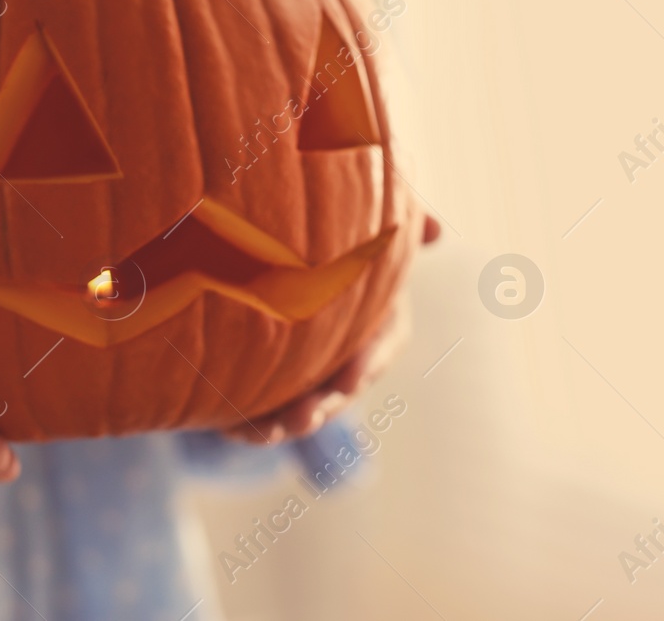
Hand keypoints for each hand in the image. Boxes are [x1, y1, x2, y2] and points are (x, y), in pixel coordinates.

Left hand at [222, 214, 440, 444]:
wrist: (288, 261)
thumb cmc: (338, 240)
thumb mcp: (366, 236)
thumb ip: (396, 232)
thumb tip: (435, 229)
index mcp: (379, 318)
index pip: (382, 344)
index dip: (367, 364)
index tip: (349, 380)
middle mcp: (350, 352)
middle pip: (341, 387)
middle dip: (322, 406)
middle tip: (302, 417)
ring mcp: (316, 373)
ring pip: (306, 407)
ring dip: (285, 425)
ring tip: (261, 434)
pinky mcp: (281, 385)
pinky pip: (269, 410)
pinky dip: (251, 424)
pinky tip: (228, 429)